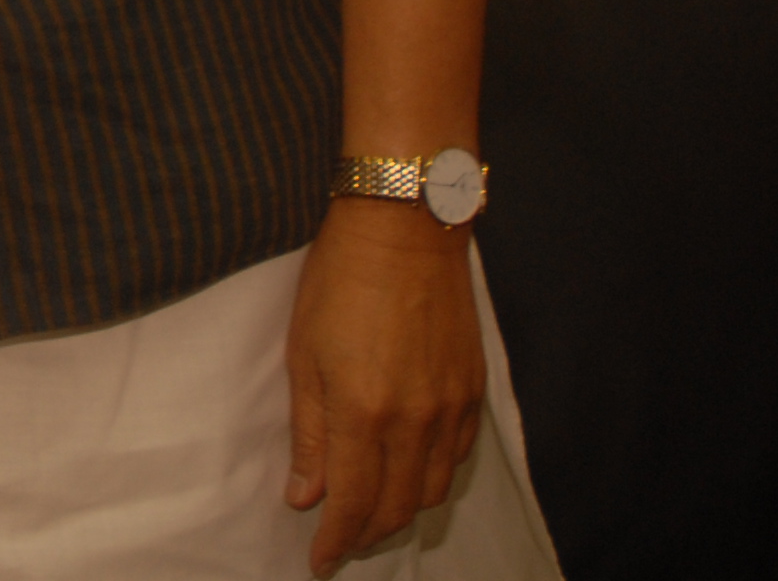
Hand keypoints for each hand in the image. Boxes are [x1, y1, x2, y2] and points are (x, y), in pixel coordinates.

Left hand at [284, 198, 482, 573]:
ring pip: (432, 490)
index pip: (353, 502)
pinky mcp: (473, 392)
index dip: (336, 540)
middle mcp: (414, 420)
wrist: (404, 230)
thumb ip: (308, 433)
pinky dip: (432, 479)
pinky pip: (457, 458)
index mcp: (363, 411)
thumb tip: (305, 495)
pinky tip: (411, 475)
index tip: (319, 561)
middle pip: (398, 507)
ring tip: (373, 515)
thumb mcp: (304, 354)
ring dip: (403, 512)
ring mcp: (450, 407)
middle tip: (342, 541)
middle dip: (367, 534)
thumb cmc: (339, 283)